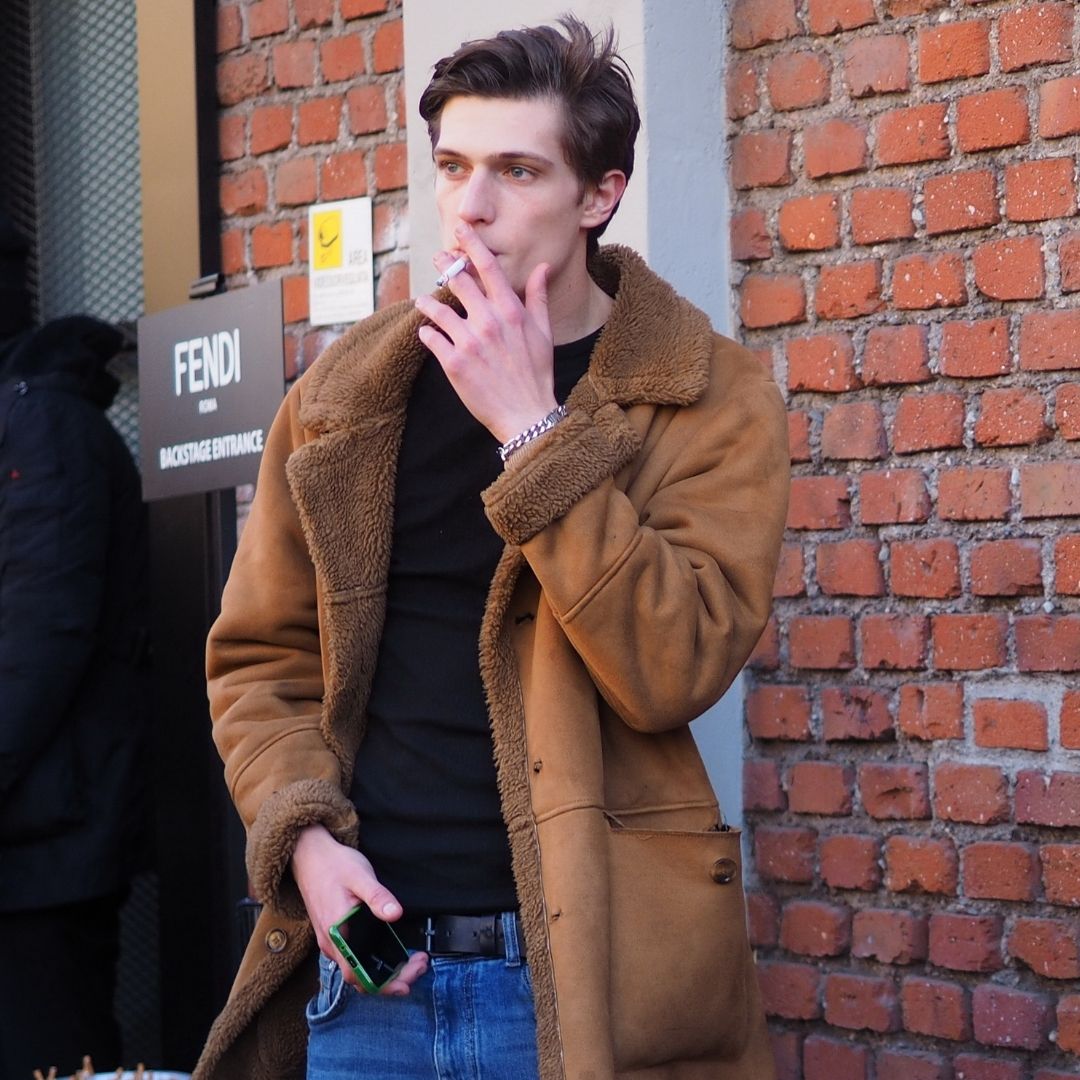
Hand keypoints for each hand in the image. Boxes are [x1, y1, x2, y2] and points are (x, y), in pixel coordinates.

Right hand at [291, 824, 427, 994]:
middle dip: (392, 980)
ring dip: (383, 972)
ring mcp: (331, 941)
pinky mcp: (333, 934)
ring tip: (410, 961)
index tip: (409, 981)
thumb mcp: (360, 875)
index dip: (384, 985)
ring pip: (356, 970)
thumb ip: (377, 897)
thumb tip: (396, 915)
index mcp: (337, 934)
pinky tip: (388, 951)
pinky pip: (352, 958)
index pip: (359, 975)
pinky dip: (372, 962)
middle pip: (360, 979)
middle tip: (419, 966)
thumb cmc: (333, 865)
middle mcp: (331, 944)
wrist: (309, 855)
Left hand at [414, 223, 557, 444]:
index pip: (488, 268)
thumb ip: (538, 298)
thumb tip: (541, 268)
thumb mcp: (544, 333)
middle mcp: (488, 321)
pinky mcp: (453, 363)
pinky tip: (426, 332)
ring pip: (437, 309)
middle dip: (445, 265)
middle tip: (438, 259)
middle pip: (458, 281)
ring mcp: (469, 342)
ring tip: (423, 301)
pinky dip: (426, 333)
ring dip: (428, 302)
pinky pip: (431, 339)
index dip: (472, 245)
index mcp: (510, 311)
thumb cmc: (537, 374)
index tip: (460, 229)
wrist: (526, 414)